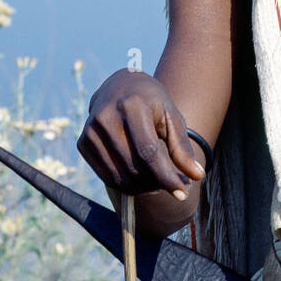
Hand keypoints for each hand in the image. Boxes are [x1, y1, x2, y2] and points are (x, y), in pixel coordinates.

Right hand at [77, 68, 204, 200]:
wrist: (120, 86)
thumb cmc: (152, 103)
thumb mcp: (172, 118)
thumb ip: (182, 148)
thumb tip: (198, 176)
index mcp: (132, 105)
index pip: (148, 151)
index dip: (166, 176)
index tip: (182, 193)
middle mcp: (106, 116)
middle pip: (134, 167)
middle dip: (157, 183)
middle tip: (173, 183)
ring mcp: (90, 130)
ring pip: (120, 177)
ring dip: (143, 187)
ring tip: (158, 180)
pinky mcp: (83, 142)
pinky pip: (106, 176)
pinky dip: (126, 184)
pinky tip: (140, 176)